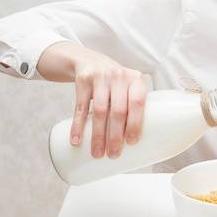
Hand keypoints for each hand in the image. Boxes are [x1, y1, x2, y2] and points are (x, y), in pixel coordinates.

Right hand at [38, 42, 147, 158]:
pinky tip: (76, 140)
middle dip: (116, 136)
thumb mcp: (128, 87)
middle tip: (113, 154)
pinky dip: (78, 126)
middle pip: (118, 111)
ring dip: (98, 135)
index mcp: (136, 80)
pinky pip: (80, 107)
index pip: (138, 103)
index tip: (132, 143)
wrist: (92, 61)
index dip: (135, 123)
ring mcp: (100, 77)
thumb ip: (134, 108)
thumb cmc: (116, 84)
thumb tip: (140, 142)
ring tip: (97, 153)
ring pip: (100, 111)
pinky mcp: (82, 81)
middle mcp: (119, 77)